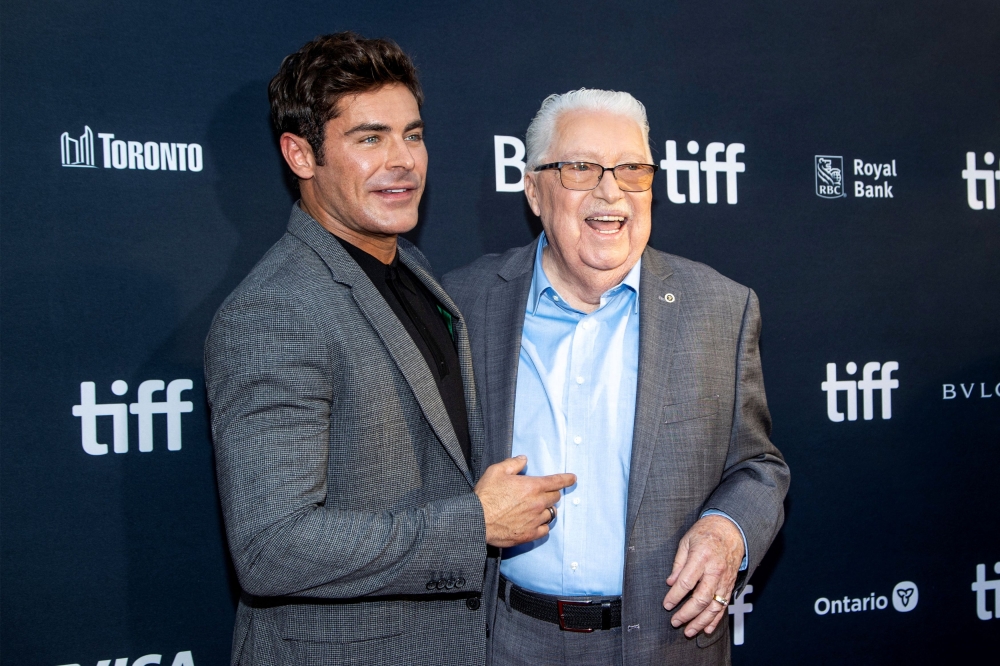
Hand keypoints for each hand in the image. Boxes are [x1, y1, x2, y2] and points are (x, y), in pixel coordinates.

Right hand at [474, 455, 575, 547]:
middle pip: (555, 497)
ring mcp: (535, 520)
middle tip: (542, 493)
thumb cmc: (486, 495)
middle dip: (551, 493)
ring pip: (551, 514)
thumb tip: (524, 459)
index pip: (556, 481)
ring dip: (547, 509)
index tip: (573, 478)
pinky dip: (543, 525)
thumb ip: (513, 463)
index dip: (566, 479)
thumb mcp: (496, 471)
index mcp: (532, 486)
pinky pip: (545, 529)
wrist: (478, 520)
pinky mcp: (530, 534)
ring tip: (537, 509)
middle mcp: (537, 503)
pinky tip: (535, 523)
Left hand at [663, 515, 744, 637]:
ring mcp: (725, 580)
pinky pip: (724, 606)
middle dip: (687, 613)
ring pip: (714, 607)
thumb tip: (670, 583)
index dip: (675, 596)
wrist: (731, 529)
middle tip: (675, 622)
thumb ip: (678, 564)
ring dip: (701, 622)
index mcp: (701, 558)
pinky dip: (716, 620)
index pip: (686, 582)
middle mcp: (715, 571)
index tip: (667, 605)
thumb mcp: (686, 541)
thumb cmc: (705, 533)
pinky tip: (707, 629)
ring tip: (689, 631)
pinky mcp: (730, 585)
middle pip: (701, 598)